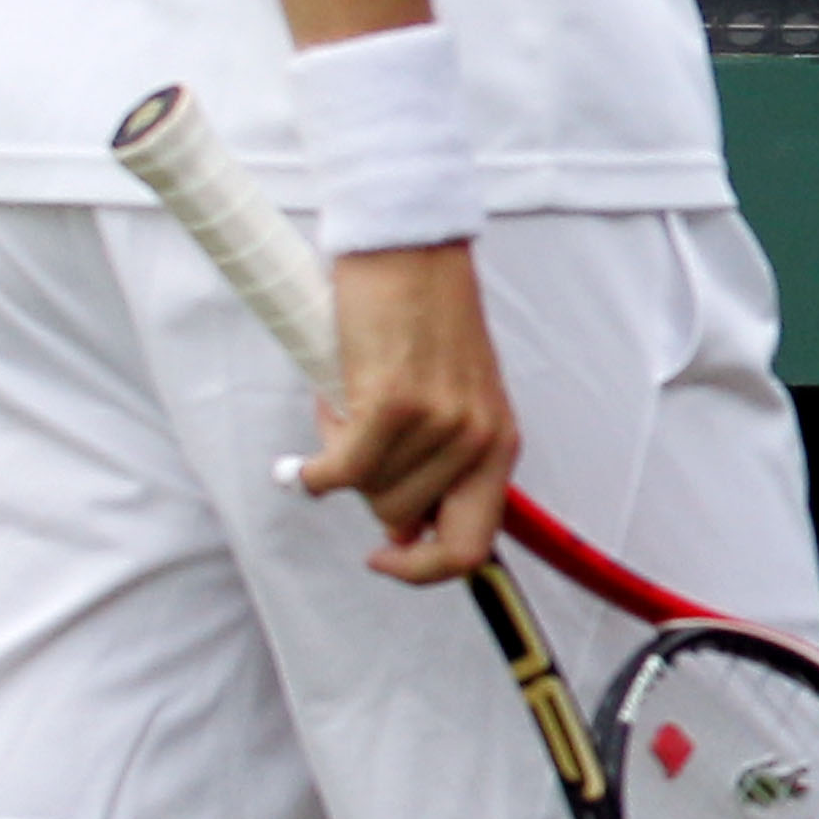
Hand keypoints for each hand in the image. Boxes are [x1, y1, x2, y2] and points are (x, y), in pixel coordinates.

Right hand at [297, 240, 520, 581]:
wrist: (411, 248)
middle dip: (368, 490)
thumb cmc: (425, 321)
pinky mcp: (395, 404)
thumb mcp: (455, 400)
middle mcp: (480, 440)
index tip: (385, 556)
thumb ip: (438, 465)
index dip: (423, 570)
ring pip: (368, 492)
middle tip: (359, 434)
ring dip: (344, 455)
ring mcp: (441, 424)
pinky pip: (340, 470)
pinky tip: (320, 428)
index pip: (471, 548)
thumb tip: (401, 530)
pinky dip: (317, 463)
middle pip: (403, 520)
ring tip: (352, 399)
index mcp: (501, 444)